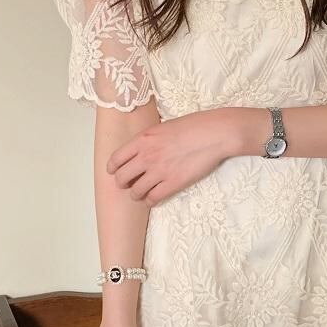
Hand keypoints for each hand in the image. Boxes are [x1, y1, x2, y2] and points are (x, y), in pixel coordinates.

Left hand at [107, 109, 244, 205]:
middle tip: (129, 184)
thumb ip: (148, 140)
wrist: (214, 133)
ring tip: (141, 193)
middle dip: (123, 183)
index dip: (112, 169)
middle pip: (121, 178)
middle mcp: (147, 156)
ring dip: (136, 194)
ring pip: (135, 192)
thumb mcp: (163, 127)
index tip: (114, 172)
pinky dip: (150, 201)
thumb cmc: (193, 126)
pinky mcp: (173, 183)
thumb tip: (140, 150)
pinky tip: (154, 197)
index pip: (115, 159)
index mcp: (142, 140)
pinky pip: (152, 199)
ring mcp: (159, 171)